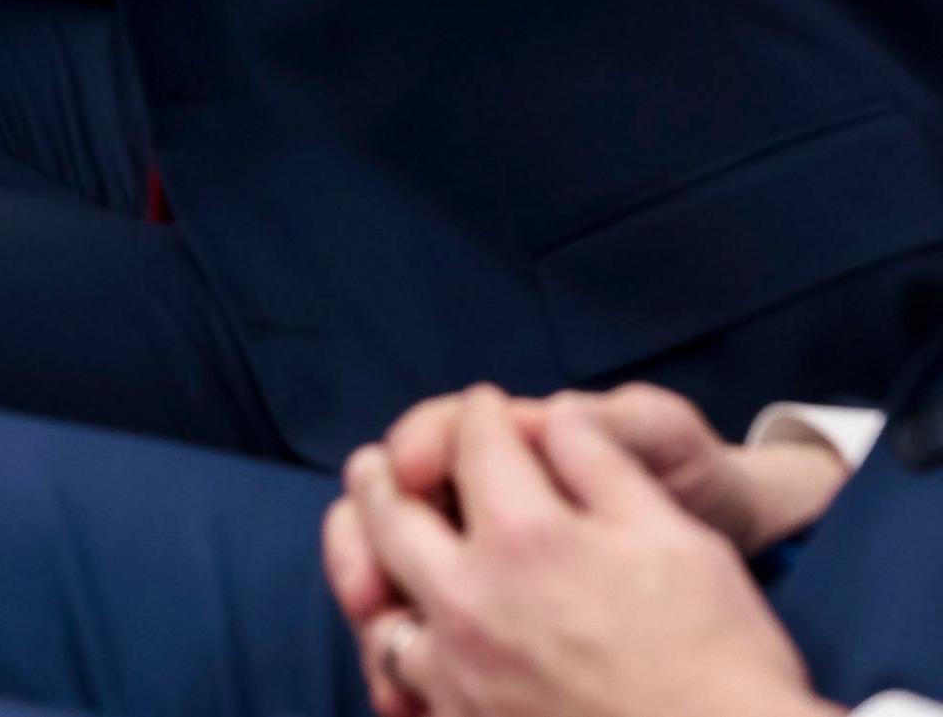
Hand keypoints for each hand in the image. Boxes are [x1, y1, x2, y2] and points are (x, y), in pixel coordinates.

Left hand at [326, 386, 836, 716]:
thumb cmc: (721, 653)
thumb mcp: (675, 537)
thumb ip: (600, 465)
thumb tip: (552, 416)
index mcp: (525, 537)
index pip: (478, 446)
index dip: (484, 415)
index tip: (487, 409)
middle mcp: (471, 599)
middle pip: (392, 513)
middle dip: (387, 472)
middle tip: (384, 463)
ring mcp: (460, 671)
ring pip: (378, 604)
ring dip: (369, 562)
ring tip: (377, 544)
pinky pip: (399, 680)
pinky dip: (395, 650)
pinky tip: (409, 638)